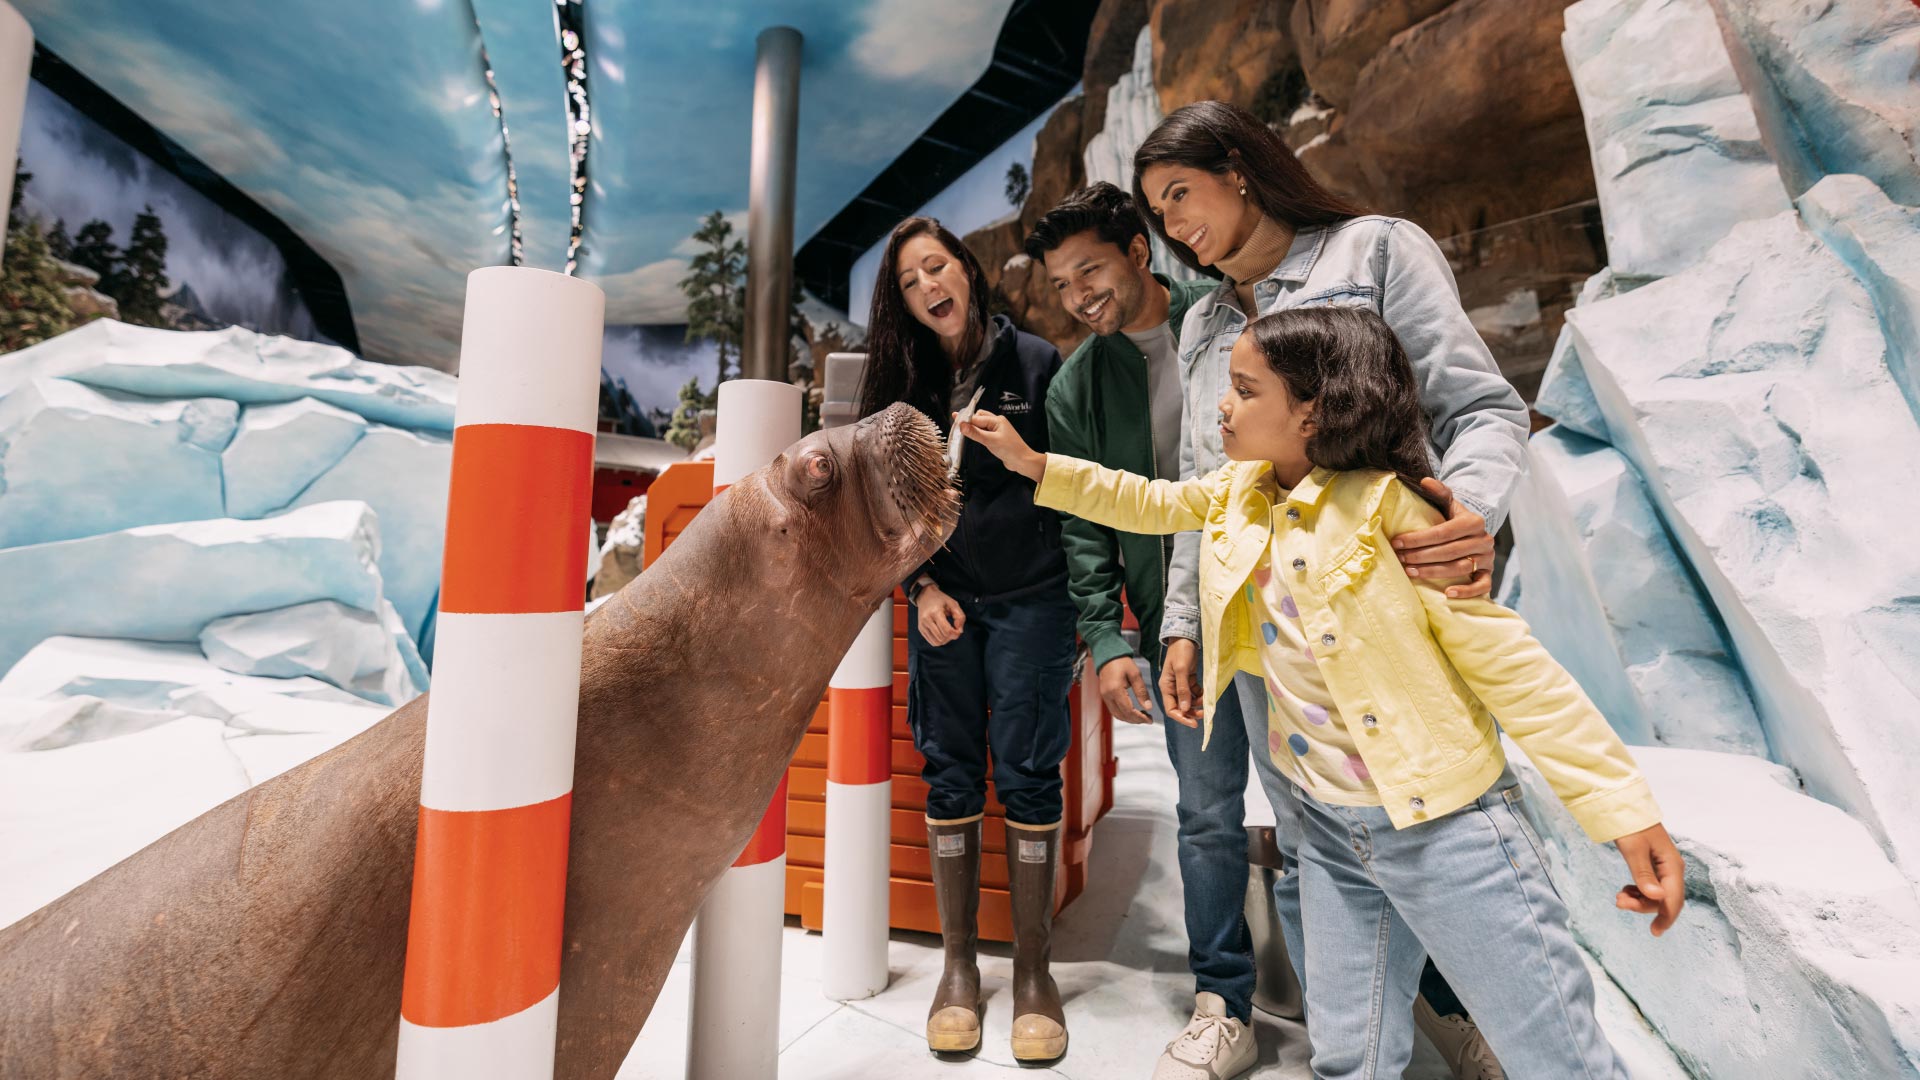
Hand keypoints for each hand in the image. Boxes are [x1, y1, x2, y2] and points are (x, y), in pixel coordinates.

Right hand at [915, 585, 965, 645]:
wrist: (925, 596)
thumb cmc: (940, 600)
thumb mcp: (953, 604)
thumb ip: (960, 616)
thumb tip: (959, 630)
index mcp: (935, 612)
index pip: (946, 631)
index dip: (955, 633)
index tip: (958, 629)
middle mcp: (926, 620)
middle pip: (942, 638)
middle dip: (951, 637)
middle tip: (953, 629)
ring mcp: (922, 626)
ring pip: (937, 642)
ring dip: (945, 640)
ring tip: (948, 632)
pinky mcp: (921, 629)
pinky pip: (932, 642)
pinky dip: (940, 641)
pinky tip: (942, 633)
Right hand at [957, 410, 1043, 480]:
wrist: (1022, 461)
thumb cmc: (1009, 450)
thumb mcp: (990, 441)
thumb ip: (975, 433)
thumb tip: (961, 425)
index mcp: (997, 420)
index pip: (977, 418)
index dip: (965, 420)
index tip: (954, 422)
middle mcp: (997, 422)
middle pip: (979, 417)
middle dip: (969, 421)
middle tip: (958, 427)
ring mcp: (997, 430)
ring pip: (981, 425)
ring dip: (974, 427)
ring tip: (964, 431)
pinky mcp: (997, 438)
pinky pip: (985, 432)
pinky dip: (978, 433)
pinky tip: (974, 437)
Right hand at [1098, 656, 1153, 723]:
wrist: (1108, 656)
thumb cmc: (1122, 662)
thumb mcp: (1135, 675)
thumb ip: (1142, 692)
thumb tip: (1148, 707)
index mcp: (1116, 690)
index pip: (1128, 710)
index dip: (1140, 718)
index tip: (1150, 720)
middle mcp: (1108, 696)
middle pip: (1123, 715)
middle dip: (1136, 720)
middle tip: (1148, 719)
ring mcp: (1105, 697)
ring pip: (1118, 715)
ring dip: (1130, 719)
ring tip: (1142, 717)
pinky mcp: (1105, 697)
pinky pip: (1114, 711)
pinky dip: (1124, 715)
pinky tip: (1132, 712)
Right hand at [1156, 639, 1201, 728]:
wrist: (1185, 636)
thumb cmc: (1181, 651)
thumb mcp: (1181, 669)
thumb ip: (1183, 689)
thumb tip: (1184, 708)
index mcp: (1166, 686)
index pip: (1171, 709)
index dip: (1181, 718)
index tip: (1194, 723)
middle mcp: (1171, 687)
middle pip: (1180, 707)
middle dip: (1191, 713)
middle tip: (1203, 715)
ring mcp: (1180, 684)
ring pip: (1188, 701)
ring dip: (1196, 705)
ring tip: (1206, 704)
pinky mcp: (1188, 679)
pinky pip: (1194, 693)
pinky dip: (1200, 696)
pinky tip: (1206, 695)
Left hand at [1390, 477, 1494, 597]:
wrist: (1474, 534)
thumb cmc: (1454, 520)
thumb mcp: (1448, 504)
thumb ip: (1439, 492)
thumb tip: (1424, 481)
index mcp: (1473, 521)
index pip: (1443, 532)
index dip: (1418, 538)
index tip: (1397, 542)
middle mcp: (1484, 540)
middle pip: (1449, 551)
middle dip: (1421, 556)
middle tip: (1400, 559)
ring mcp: (1488, 558)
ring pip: (1460, 568)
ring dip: (1433, 572)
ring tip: (1410, 572)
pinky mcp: (1489, 574)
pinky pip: (1482, 586)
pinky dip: (1466, 591)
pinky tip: (1447, 594)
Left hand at [1613, 823, 1685, 935]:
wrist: (1625, 808)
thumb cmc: (1631, 826)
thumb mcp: (1634, 850)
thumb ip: (1644, 874)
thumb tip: (1656, 897)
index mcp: (1672, 866)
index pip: (1673, 899)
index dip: (1666, 917)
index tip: (1655, 932)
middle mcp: (1671, 869)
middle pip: (1664, 899)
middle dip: (1643, 906)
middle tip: (1619, 902)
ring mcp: (1663, 868)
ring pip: (1655, 895)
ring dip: (1638, 900)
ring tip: (1619, 897)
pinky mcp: (1653, 867)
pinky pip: (1649, 887)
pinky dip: (1637, 892)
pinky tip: (1625, 891)